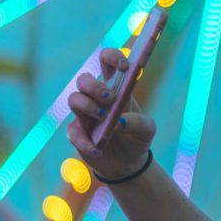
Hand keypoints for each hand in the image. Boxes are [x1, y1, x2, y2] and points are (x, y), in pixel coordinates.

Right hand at [66, 48, 156, 178]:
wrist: (128, 163)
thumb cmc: (137, 138)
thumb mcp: (147, 130)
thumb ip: (139, 123)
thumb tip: (119, 121)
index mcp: (116, 89)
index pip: (107, 62)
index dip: (112, 57)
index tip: (124, 66)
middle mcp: (97, 98)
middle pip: (84, 79)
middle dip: (94, 86)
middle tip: (110, 98)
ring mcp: (85, 115)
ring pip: (74, 99)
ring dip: (88, 106)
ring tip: (104, 117)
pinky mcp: (77, 133)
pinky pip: (73, 131)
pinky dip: (85, 141)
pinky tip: (98, 149)